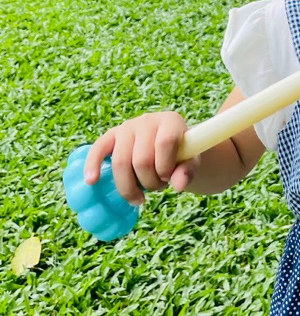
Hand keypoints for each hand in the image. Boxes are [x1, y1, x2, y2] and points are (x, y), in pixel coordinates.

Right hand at [82, 111, 199, 205]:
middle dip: (149, 182)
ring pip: (121, 162)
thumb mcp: (191, 162)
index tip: (169, 178)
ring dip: (130, 186)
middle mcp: (148, 120)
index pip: (165, 143)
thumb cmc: (181, 155)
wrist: (170, 146)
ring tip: (140, 195)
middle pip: (141, 159)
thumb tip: (179, 186)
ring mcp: (127, 127)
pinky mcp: (111, 136)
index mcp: (170, 121)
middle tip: (158, 187)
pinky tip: (92, 180)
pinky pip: (98, 149)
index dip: (165, 167)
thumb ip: (188, 171)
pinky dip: (94, 165)